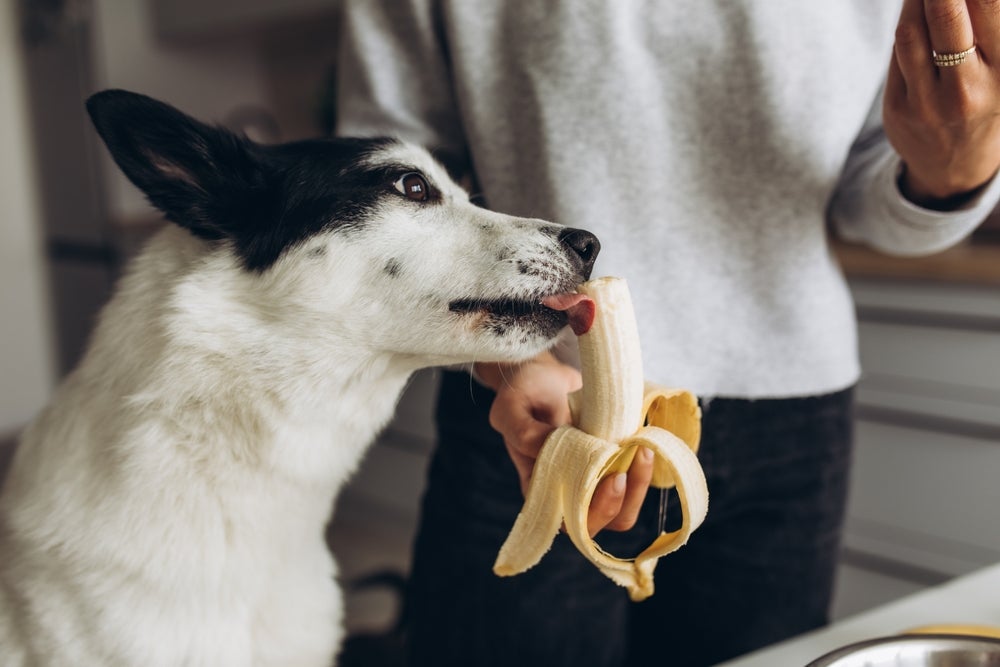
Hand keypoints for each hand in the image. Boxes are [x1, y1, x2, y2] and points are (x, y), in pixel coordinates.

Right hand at [475, 355, 654, 536]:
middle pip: (600, 521)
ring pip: (623, 506)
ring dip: (639, 483)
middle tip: (633, 456)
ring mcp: (592, 478)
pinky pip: (634, 480)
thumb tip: (553, 447)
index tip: (612, 477)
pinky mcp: (612, 462)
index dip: (593, 512)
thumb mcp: (511, 407)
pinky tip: (643, 439)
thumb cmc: (524, 392)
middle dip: (623, 498)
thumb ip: (523, 431)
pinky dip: (644, 466)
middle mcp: (567, 489)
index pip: (568, 522)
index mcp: (539, 487)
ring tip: (642, 448)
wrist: (545, 374)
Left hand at [885, 0, 999, 207]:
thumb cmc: (986, 103)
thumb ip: (988, 31)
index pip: (989, 7)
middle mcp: (967, 89)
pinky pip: (897, 54)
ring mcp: (928, 102)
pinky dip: (907, 27)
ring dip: (914, 1)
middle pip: (944, 16)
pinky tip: (915, 16)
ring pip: (910, 32)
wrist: (954, 168)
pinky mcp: (898, 108)